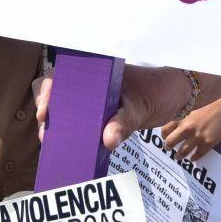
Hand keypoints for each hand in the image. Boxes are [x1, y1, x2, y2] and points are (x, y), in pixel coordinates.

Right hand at [32, 65, 204, 150]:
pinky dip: (73, 135)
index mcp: (94, 71)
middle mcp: (89, 84)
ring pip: (66, 112)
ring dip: (57, 126)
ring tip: (51, 143)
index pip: (61, 76)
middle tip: (45, 132)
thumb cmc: (157, 91)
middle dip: (48, 113)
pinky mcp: (101, 117)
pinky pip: (81, 125)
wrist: (175, 97)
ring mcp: (93, 101)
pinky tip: (68, 150)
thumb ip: (124, 123)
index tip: (45, 109)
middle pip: (57, 95)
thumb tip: (107, 141)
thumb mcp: (140, 106)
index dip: (47, 91)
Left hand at [160, 88, 220, 160]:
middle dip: (169, 147)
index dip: (164, 136)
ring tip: (178, 157)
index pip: (165, 131)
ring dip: (179, 156)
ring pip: (182, 152)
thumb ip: (182, 117)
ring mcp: (197, 136)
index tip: (166, 138)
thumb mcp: (190, 108)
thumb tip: (175, 128)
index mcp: (181, 117)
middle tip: (170, 149)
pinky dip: (194, 158)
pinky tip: (193, 158)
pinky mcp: (207, 142)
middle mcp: (186, 127)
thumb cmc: (209, 103)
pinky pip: (197, 154)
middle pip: (170, 142)